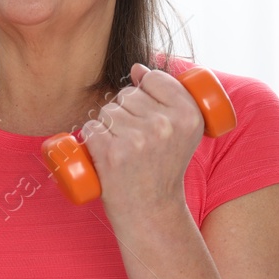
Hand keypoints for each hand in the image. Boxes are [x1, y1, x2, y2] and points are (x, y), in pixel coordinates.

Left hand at [80, 63, 203, 226]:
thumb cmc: (161, 168)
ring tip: (123, 150)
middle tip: (136, 142)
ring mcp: (138, 138)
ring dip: (107, 127)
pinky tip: (105, 156)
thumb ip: (167, 96)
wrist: (151, 210)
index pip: (153, 78)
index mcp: (189, 115)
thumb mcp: (181, 132)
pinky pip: (90, 129)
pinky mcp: (112, 153)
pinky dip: (91, 140)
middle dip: (125, 112)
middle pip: (127, 94)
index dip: (145, 93)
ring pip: (106, 111)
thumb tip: (137, 68)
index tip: (148, 116)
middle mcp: (166, 124)